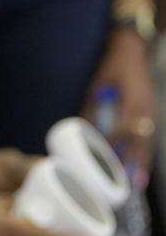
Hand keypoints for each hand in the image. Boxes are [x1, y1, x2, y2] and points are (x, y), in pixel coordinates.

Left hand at [84, 32, 155, 186]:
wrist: (133, 51)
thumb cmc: (112, 68)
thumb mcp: (97, 86)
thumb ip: (92, 109)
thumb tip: (82, 131)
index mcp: (132, 101)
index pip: (122, 129)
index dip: (114, 146)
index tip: (106, 162)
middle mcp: (145, 109)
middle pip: (141, 140)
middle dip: (136, 162)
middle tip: (131, 184)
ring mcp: (152, 111)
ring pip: (148, 141)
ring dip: (144, 162)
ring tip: (139, 182)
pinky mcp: (153, 112)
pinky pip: (150, 136)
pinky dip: (146, 151)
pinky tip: (142, 165)